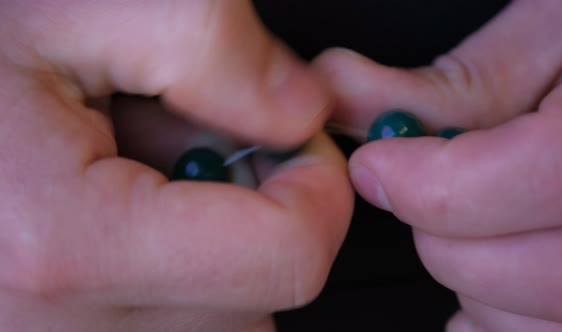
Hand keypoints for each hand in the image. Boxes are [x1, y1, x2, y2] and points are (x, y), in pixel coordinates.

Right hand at [0, 1, 353, 330]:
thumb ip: (213, 45)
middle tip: (193, 137)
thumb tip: (299, 110)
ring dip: (212, 241)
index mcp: (63, 245)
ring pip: (218, 318)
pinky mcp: (59, 331)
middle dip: (258, 210)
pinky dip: (174, 269)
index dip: (319, 189)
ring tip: (136, 167)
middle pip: (257, 297)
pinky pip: (170, 323)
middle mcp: (53, 329)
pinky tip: (116, 206)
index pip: (287, 259)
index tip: (298, 136)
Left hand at [314, 1, 561, 330]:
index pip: (549, 174)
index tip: (376, 168)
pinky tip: (491, 289)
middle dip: (450, 245)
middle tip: (422, 201)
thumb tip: (344, 94)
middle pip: (555, 273)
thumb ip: (446, 83)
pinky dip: (500, 325)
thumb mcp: (541, 38)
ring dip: (480, 292)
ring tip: (470, 235)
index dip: (437, 185)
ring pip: (553, 326)